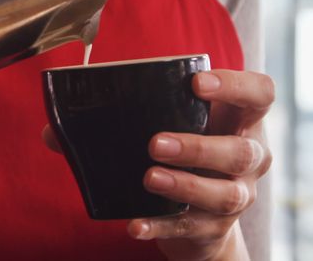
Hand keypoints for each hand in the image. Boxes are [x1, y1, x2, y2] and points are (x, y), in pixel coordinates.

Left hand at [42, 69, 274, 259]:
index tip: (198, 82)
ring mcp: (237, 196)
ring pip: (226, 194)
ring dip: (185, 185)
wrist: (199, 221)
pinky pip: (193, 228)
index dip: (237, 85)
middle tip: (154, 143)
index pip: (260, 94)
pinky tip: (134, 224)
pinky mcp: (215, 229)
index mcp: (238, 121)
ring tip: (148, 178)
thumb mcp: (161, 128)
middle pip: (244, 151)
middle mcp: (247, 158)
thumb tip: (52, 131)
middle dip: (200, 146)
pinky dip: (162, 225)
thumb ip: (113, 121)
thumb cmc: (179, 155)